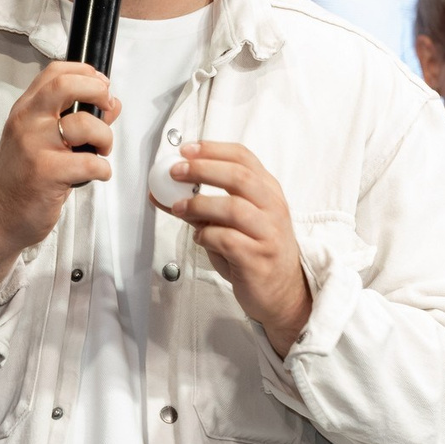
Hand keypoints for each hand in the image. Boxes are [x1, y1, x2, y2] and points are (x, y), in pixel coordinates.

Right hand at [0, 63, 118, 332]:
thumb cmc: (23, 176)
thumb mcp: (40, 139)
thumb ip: (73, 117)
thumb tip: (111, 103)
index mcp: (25, 109)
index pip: (55, 72)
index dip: (85, 72)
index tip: (101, 85)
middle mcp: (27, 122)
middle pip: (65, 85)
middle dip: (97, 91)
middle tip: (106, 109)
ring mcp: (34, 146)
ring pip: (85, 124)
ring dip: (105, 138)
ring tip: (99, 152)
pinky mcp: (46, 174)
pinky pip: (91, 163)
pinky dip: (103, 169)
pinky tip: (96, 175)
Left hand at [162, 141, 310, 357]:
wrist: (282, 293)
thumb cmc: (255, 253)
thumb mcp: (231, 224)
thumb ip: (201, 206)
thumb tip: (163, 192)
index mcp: (268, 192)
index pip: (244, 158)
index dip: (213, 150)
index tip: (185, 150)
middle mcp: (273, 208)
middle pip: (239, 176)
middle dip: (202, 169)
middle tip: (175, 172)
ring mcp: (268, 233)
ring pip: (233, 207)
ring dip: (199, 204)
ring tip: (179, 209)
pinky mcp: (258, 258)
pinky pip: (227, 239)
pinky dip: (206, 236)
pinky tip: (199, 238)